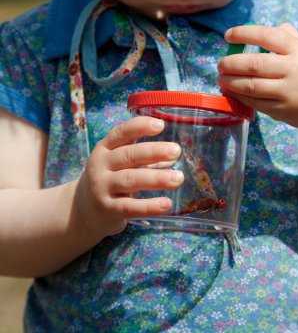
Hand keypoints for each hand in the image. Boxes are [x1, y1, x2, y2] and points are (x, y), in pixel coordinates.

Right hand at [74, 116, 182, 238]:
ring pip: (131, 180)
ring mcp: (102, 187)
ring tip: (178, 178)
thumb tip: (173, 155)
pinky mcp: (108, 209)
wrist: (82, 210)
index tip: (160, 124)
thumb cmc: (109, 178)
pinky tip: (167, 204)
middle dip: (154, 151)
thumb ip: (143, 157)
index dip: (140, 126)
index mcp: (105, 148)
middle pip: (128, 155)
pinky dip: (149, 206)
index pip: (122, 132)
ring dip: (156, 178)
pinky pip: (130, 207)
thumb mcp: (119, 162)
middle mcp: (101, 165)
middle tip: (176, 150)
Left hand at [217, 23, 297, 131]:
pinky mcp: (283, 110)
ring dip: (230, 81)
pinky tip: (231, 91)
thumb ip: (285, 35)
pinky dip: (239, 96)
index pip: (266, 35)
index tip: (228, 35)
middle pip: (254, 64)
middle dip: (231, 63)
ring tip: (221, 78)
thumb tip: (255, 31)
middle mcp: (294, 69)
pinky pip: (254, 102)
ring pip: (251, 85)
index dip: (243, 34)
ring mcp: (288, 92)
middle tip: (220, 63)